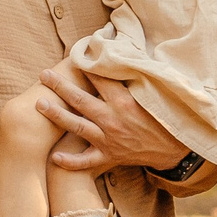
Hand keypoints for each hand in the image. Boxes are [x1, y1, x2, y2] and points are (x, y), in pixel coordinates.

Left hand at [34, 61, 191, 173]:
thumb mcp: (154, 95)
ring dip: (56, 115)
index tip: (73, 55)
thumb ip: (137, 79)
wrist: (177, 150)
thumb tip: (122, 57)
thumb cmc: (166, 118)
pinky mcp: (110, 156)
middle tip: (43, 75)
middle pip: (80, 100)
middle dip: (60, 86)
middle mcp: (113, 120)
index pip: (99, 79)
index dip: (85, 66)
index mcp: (125, 102)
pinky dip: (70, 161)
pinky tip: (54, 156)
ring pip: (76, 126)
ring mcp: (109, 140)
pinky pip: (86, 161)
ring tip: (39, 104)